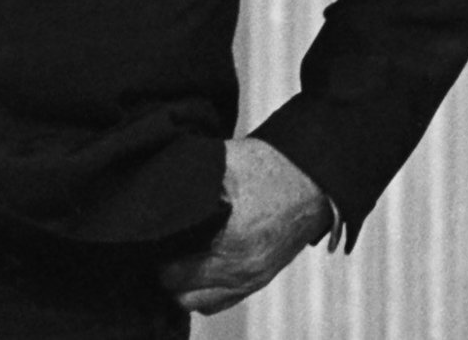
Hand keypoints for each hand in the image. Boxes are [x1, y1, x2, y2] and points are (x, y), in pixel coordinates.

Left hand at [159, 138, 333, 314]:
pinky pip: (223, 300)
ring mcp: (253, 279)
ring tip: (179, 259)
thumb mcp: (225, 164)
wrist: (315, 179)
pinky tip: (200, 266)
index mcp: (233, 245)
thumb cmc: (271, 167)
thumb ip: (190, 178)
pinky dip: (207, 290)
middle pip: (183, 296)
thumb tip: (155, 183)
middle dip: (168, 276)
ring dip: (186, 287)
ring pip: (202, 304)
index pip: (173, 274)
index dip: (157, 257)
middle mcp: (243, 272)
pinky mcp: (261, 278)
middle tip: (161, 250)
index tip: (152, 239)